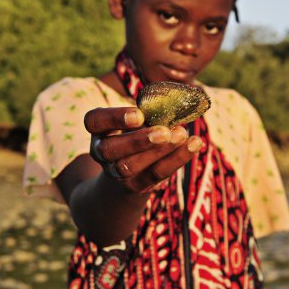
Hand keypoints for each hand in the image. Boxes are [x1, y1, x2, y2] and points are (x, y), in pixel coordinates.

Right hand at [84, 107, 201, 192]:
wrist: (129, 175)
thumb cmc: (137, 134)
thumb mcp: (138, 120)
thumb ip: (150, 111)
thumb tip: (176, 103)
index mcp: (99, 130)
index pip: (93, 121)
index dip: (114, 117)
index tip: (139, 115)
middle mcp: (102, 152)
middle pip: (110, 149)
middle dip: (138, 140)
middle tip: (164, 131)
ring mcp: (116, 172)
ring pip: (130, 166)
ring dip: (159, 151)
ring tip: (181, 135)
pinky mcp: (136, 185)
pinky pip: (155, 174)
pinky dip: (177, 158)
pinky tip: (194, 144)